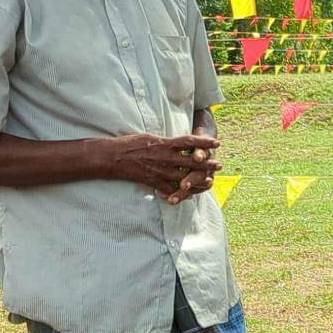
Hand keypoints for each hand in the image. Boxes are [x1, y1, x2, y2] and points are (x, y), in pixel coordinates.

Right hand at [101, 133, 219, 199]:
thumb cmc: (130, 144)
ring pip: (185, 178)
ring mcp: (161, 171)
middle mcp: (166, 158)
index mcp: (165, 144)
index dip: (205, 143)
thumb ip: (166, 142)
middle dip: (208, 164)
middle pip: (192, 161)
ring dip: (199, 180)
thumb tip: (177, 143)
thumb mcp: (151, 137)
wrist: (113, 157)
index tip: (217, 143)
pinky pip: (171, 190)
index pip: (190, 142)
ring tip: (210, 181)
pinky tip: (189, 196)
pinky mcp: (154, 182)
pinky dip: (180, 193)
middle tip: (219, 165)